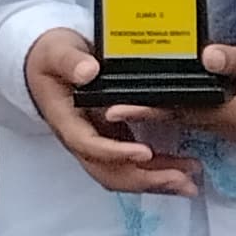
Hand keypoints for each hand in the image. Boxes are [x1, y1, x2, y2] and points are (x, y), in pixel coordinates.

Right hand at [24, 30, 206, 197]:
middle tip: (181, 179)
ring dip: (154, 181)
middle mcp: (81, 138)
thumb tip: (88, 71)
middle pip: (108, 171)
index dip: (116, 153)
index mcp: (66, 120)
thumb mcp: (56, 51)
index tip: (145, 152)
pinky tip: (182, 171)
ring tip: (189, 184)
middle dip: (143, 179)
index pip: (89, 145)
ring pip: (122, 173)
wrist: (45, 61)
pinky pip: (132, 163)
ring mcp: (97, 141)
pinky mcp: (111, 138)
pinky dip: (156, 170)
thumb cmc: (50, 56)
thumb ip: (70, 61)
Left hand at [94, 44, 235, 152]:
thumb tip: (204, 55)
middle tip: (116, 100)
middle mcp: (230, 128)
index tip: (116, 107)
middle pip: (182, 118)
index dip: (148, 107)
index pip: (181, 111)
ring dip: (167, 108)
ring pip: (194, 118)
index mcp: (232, 116)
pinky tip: (176, 94)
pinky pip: (207, 115)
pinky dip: (188, 105)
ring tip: (137, 95)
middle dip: (150, 108)